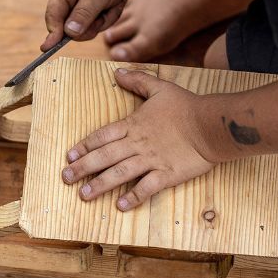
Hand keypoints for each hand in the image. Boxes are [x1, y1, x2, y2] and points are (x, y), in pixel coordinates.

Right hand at [42, 0, 136, 49]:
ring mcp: (78, 3)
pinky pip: (97, 22)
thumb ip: (83, 14)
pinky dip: (109, 15)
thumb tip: (68, 33)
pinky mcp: (89, 7)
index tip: (48, 48)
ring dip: (104, 19)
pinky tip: (116, 2)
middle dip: (93, 24)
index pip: (53, 16)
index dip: (52, 33)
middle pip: (72, 27)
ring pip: (87, 27)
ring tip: (115, 3)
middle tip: (106, 12)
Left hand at [60, 68, 216, 210]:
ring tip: (84, 195)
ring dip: (100, 184)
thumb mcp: (160, 87)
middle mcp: (137, 143)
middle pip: (104, 156)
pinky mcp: (167, 174)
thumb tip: (118, 71)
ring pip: (119, 173)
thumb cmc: (187, 106)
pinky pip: (146, 187)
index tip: (69, 156)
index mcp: (133, 124)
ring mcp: (151, 160)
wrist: (212, 125)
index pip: (102, 136)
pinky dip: (133, 197)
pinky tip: (121, 205)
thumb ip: (137, 80)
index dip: (84, 147)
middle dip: (82, 168)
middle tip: (65, 178)